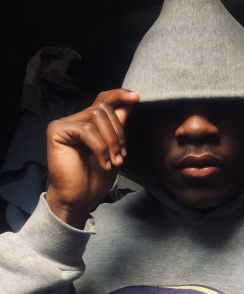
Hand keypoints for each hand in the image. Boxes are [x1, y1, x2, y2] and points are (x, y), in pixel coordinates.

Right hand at [46, 89, 139, 227]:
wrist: (79, 199)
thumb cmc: (95, 178)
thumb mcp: (114, 149)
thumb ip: (118, 126)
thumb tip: (128, 103)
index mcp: (89, 123)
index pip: (103, 100)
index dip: (119, 95)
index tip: (136, 98)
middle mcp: (76, 120)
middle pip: (104, 108)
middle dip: (119, 133)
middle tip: (121, 157)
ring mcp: (65, 124)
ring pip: (97, 116)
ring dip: (111, 141)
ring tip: (113, 161)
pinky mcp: (57, 131)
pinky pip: (87, 130)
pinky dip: (100, 148)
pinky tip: (103, 163)